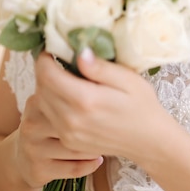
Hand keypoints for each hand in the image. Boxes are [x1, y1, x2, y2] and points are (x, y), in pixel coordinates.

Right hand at [14, 79, 102, 188]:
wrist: (21, 159)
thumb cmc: (47, 125)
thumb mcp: (50, 103)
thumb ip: (66, 85)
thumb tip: (87, 58)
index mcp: (36, 102)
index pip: (61, 93)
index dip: (86, 96)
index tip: (102, 101)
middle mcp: (32, 124)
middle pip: (73, 123)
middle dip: (95, 125)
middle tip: (109, 125)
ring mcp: (33, 148)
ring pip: (76, 148)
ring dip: (95, 147)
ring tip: (103, 142)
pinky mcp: (38, 169)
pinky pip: (75, 168)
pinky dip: (91, 164)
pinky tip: (97, 158)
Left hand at [32, 50, 171, 166]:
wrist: (149, 141)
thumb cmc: (142, 105)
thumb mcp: (128, 79)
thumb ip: (101, 67)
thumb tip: (79, 52)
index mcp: (85, 100)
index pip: (47, 75)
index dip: (44, 59)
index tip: (52, 49)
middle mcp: (71, 119)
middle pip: (40, 89)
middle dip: (44, 71)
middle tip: (57, 60)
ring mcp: (68, 134)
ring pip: (41, 104)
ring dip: (46, 88)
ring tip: (62, 76)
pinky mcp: (69, 141)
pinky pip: (49, 117)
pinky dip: (52, 103)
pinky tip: (68, 96)